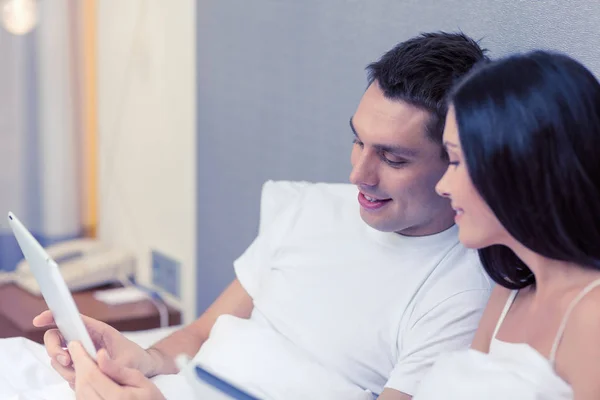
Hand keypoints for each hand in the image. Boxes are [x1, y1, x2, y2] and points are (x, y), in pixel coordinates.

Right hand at [33, 310, 157, 387]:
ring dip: (63, 366)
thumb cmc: (135, 359)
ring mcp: (81, 352)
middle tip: (67, 360)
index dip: (52, 316)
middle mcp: (85, 339)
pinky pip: (65, 370)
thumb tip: (96, 359)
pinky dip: (70, 376)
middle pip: (56, 338)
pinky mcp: (80, 364)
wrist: (142, 368)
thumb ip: (110, 362)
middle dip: (54, 349)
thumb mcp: (126, 360)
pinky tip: (84, 380)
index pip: (70, 319)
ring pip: (58, 356)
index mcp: (96, 330)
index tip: (38, 320)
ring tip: (80, 373)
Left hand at [68, 341, 165, 399]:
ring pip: (79, 393)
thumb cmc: (149, 397)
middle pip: (82, 384)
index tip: (75, 343)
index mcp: (118, 398)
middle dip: (78, 365)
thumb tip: (100, 355)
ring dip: (78, 376)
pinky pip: (82, 399)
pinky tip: (87, 377)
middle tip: (76, 349)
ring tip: (83, 362)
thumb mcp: (139, 379)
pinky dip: (82, 386)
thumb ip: (117, 369)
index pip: (91, 375)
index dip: (81, 357)